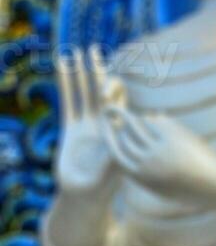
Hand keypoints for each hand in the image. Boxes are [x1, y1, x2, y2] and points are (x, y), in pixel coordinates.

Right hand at [55, 45, 116, 195]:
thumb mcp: (115, 165)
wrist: (85, 196)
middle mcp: (102, 122)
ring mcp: (86, 124)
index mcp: (116, 128)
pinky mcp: (70, 128)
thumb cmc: (105, 185)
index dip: (114, 87)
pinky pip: (67, 102)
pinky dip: (65, 85)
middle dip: (97, 71)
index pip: (117, 100)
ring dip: (79, 74)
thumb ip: (118, 144)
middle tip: (94, 49)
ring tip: (74, 52)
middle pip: (99, 90)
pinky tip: (61, 68)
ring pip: (82, 93)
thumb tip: (124, 127)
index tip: (110, 76)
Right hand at [103, 106, 215, 198]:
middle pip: (125, 136)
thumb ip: (144, 172)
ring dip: (133, 117)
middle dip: (118, 121)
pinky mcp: (173, 137)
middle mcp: (146, 163)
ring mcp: (159, 149)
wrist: (212, 184)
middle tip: (112, 110)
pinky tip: (158, 115)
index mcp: (140, 176)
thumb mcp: (161, 186)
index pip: (116, 153)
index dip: (109, 138)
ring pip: (139, 125)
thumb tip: (130, 158)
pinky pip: (157, 121)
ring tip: (130, 110)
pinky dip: (156, 118)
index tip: (106, 126)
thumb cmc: (187, 188)